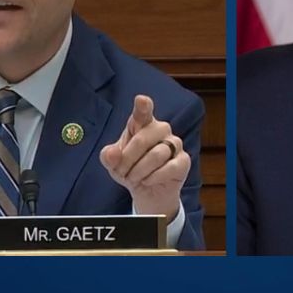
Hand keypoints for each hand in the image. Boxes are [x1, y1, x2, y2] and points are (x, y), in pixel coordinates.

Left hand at [99, 95, 188, 221]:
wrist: (146, 192)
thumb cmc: (130, 169)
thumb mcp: (113, 164)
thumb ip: (108, 156)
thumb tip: (111, 154)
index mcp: (142, 123)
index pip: (143, 111)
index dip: (143, 106)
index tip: (141, 100)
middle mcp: (161, 129)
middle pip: (143, 139)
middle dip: (128, 159)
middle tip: (122, 172)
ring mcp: (174, 144)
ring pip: (157, 155)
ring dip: (140, 171)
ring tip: (134, 178)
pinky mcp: (183, 161)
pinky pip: (169, 168)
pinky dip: (153, 178)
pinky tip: (148, 181)